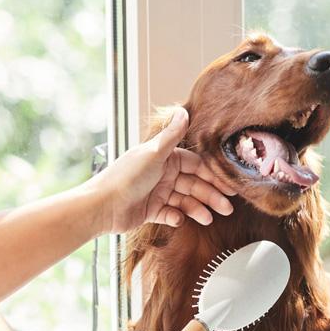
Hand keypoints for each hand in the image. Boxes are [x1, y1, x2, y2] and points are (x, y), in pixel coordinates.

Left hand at [96, 108, 236, 232]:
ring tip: (209, 219)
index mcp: (164, 158)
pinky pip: (170, 214)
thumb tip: (183, 110)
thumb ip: (171, 135)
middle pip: (193, 185)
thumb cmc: (126, 177)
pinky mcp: (150, 211)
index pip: (195, 166)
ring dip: (198, 209)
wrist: (102, 206)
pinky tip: (180, 220)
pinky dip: (176, 217)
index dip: (212, 175)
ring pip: (184, 201)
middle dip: (210, 196)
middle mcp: (162, 174)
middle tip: (227, 208)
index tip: (228, 186)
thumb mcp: (153, 153)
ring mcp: (157, 193)